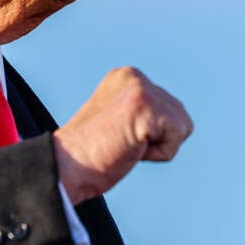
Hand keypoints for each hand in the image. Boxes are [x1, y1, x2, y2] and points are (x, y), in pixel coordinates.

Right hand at [52, 66, 192, 203]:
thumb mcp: (120, 120)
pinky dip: (158, 155)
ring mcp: (142, 90)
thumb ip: (144, 111)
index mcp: (127, 76)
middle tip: (121, 143)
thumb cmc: (89, 155)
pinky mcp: (148, 108)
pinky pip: (175, 140)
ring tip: (125, 145)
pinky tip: (129, 149)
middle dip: (156, 138)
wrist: (63, 168)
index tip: (118, 137)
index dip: (149, 133)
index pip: (168, 108)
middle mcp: (135, 76)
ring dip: (158, 147)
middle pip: (179, 116)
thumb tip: (175, 120)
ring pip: (182, 127)